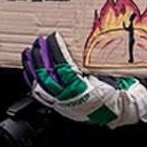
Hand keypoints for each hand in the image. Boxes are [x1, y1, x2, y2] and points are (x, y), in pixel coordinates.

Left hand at [21, 32, 146, 127]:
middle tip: (39, 41)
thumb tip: (78, 44)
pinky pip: (39, 93)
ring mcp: (60, 102)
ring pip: (39, 84)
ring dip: (33, 66)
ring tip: (29, 52)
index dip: (56, 50)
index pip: (62, 66)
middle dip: (41, 55)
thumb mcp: (103, 73)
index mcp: (80, 88)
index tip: (53, 37)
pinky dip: (32, 80)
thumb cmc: (114, 91)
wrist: (117, 109)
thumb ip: (88, 63)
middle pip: (47, 74)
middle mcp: (68, 97)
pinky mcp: (57, 105)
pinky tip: (29, 70)